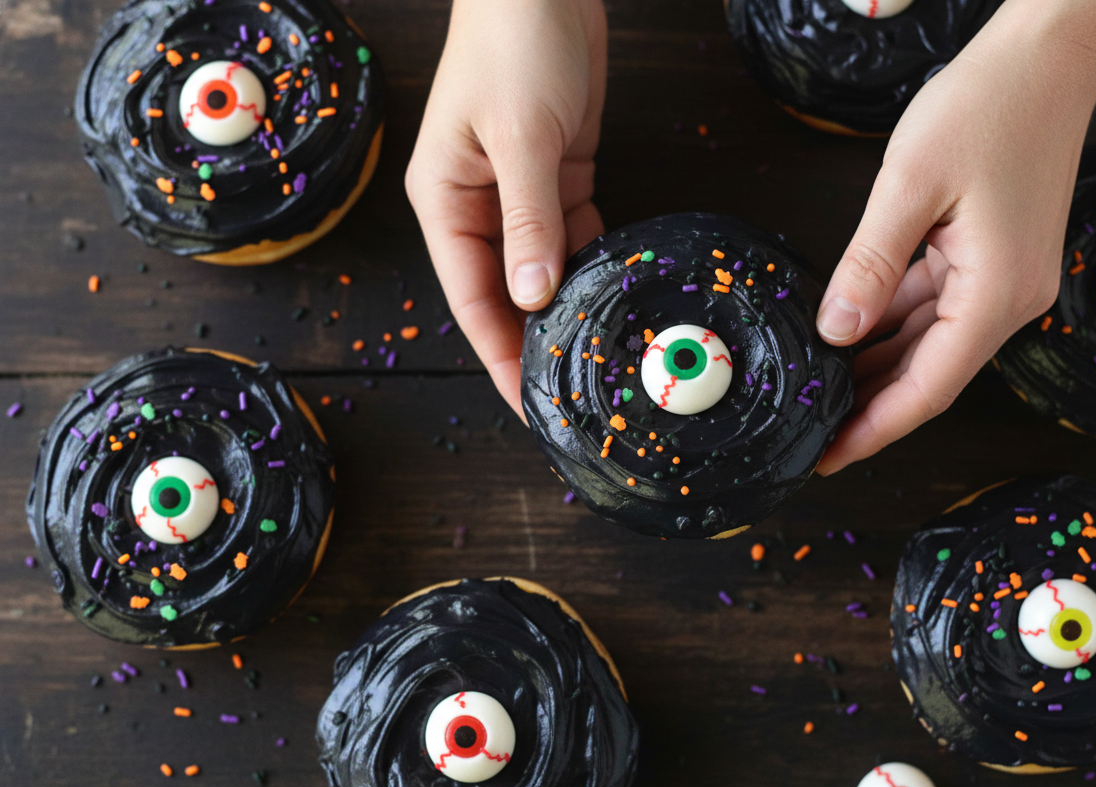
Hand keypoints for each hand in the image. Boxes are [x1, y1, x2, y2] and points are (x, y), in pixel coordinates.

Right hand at [407, 0, 607, 418]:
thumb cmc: (512, 39)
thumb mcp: (521, 136)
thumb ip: (528, 220)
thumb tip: (531, 295)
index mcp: (446, 200)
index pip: (471, 298)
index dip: (500, 356)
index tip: (530, 403)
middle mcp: (476, 204)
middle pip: (504, 295)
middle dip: (533, 344)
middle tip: (572, 395)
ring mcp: (517, 191)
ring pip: (541, 270)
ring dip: (568, 309)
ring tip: (597, 358)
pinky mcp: (557, 174)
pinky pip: (572, 235)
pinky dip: (593, 263)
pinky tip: (614, 293)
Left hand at [813, 0, 1095, 475]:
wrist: (1045, 59)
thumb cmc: (986, 107)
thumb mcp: (910, 186)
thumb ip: (869, 265)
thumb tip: (835, 331)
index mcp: (997, 293)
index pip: (929, 386)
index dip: (876, 428)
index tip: (830, 457)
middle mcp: (1007, 298)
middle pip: (930, 374)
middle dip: (870, 407)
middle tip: (813, 433)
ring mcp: (1002, 279)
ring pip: (928, 343)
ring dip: (877, 368)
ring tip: (820, 391)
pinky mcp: (990, 258)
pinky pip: (933, 307)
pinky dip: (891, 324)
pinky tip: (848, 335)